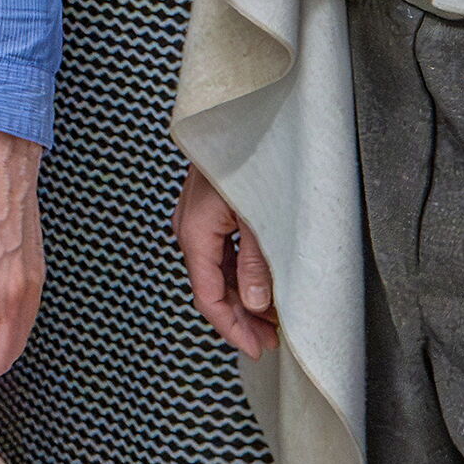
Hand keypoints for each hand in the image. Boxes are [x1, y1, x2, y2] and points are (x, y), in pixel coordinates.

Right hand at [175, 168, 276, 360]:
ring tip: (273, 318)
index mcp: (195, 232)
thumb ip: (257, 263)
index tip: (259, 349)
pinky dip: (239, 274)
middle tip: (273, 341)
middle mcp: (189, 228)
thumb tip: (255, 303)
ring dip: (242, 297)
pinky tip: (261, 283)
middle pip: (210, 287)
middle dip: (240, 318)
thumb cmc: (252, 158)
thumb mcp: (260, 217)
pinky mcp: (209, 210)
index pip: (208, 296)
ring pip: (215, 271)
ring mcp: (196, 218)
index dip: (233, 328)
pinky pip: (220, 252)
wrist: (241, 115)